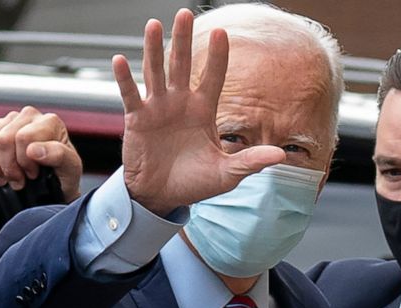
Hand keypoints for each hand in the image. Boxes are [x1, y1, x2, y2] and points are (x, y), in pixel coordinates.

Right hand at [0, 106, 83, 200]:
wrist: (53, 183)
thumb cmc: (62, 175)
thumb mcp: (70, 169)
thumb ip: (59, 155)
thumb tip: (34, 149)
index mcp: (50, 122)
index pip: (23, 138)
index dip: (24, 162)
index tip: (33, 175)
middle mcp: (29, 116)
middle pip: (3, 139)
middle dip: (9, 167)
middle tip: (19, 180)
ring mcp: (8, 120)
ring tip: (8, 177)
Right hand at [112, 9, 284, 215]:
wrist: (162, 197)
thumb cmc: (194, 183)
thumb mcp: (227, 174)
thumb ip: (250, 161)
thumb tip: (281, 155)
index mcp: (203, 111)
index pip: (213, 77)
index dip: (217, 56)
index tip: (222, 32)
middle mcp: (180, 103)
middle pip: (181, 64)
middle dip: (182, 39)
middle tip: (184, 13)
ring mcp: (157, 109)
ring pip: (155, 72)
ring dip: (153, 48)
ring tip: (154, 24)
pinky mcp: (137, 120)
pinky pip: (130, 95)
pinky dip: (125, 79)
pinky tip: (119, 60)